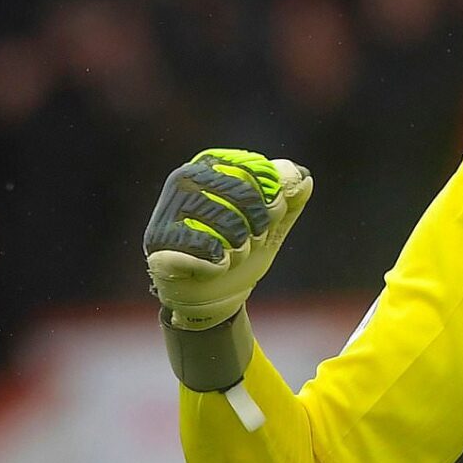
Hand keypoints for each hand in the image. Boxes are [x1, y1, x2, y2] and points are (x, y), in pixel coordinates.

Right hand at [143, 148, 313, 328]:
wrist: (212, 296)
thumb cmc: (239, 251)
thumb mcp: (271, 226)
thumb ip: (289, 201)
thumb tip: (303, 176)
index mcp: (211, 167)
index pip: (253, 169)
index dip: (271, 199)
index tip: (271, 217)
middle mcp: (184, 181)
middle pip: (240, 192)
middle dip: (256, 224)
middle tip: (249, 239)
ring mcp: (167, 210)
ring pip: (223, 221)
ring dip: (238, 247)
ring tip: (231, 254)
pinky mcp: (158, 242)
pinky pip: (203, 248)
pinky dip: (218, 264)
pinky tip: (214, 267)